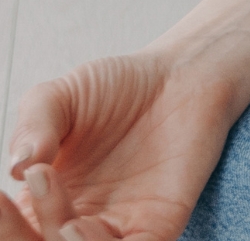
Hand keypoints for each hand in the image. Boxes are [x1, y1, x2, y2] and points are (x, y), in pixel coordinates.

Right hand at [4, 51, 240, 240]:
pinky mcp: (158, 224)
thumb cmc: (122, 86)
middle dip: (16, 236)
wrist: (184, 73)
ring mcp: (118, 225)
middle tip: (34, 182)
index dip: (1, 222)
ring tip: (54, 202)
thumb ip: (33, 125)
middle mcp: (78, 219)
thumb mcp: (60, 97)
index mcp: (45, 200)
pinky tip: (76, 225)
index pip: (12, 230)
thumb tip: (16, 166)